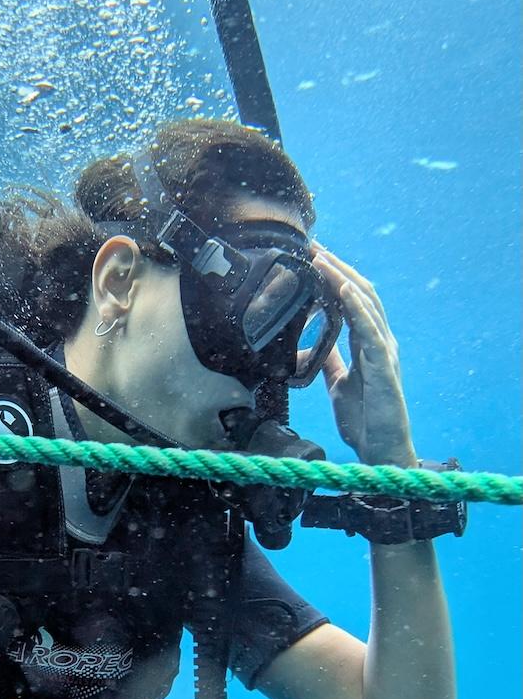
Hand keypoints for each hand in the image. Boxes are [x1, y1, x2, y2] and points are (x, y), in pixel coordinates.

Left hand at [311, 246, 415, 466]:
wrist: (379, 451)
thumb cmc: (364, 419)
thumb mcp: (339, 383)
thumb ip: (331, 362)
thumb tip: (316, 345)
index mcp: (368, 343)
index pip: (352, 301)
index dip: (335, 277)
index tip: (313, 258)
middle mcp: (380, 341)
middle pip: (360, 294)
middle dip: (338, 268)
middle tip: (314, 247)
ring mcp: (384, 352)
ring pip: (367, 305)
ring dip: (344, 279)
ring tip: (323, 260)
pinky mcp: (384, 368)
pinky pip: (371, 332)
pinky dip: (359, 309)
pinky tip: (345, 290)